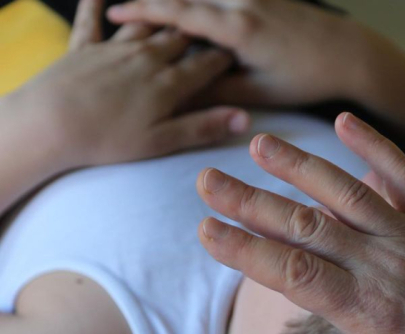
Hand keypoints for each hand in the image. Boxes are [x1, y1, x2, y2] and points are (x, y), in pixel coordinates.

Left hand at [11, 0, 249, 170]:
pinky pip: (90, 21)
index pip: (206, 63)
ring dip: (160, 15)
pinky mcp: (83, 49)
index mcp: (168, 83)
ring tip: (171, 9)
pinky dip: (94, 6)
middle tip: (209, 28)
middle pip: (179, 37)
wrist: (49, 124)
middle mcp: (145, 58)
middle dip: (197, 32)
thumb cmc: (108, 139)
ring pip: (145, 24)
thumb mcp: (163, 141)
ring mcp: (113, 49)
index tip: (237, 52)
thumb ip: (205, 126)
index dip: (224, 56)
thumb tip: (246, 119)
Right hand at [107, 0, 377, 106]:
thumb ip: (218, 90)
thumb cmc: (307, 77)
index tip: (116, 14)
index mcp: (238, 27)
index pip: (178, 11)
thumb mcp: (260, 93)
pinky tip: (197, 18)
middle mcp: (244, 1)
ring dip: (181, 3)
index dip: (142, 11)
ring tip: (159, 20)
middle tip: (128, 19)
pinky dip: (204, 2)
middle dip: (156, 3)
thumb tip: (183, 91)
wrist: (349, 54)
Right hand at [196, 112, 404, 333]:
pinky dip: (375, 146)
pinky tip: (345, 121)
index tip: (206, 230)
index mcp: (368, 309)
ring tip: (258, 143)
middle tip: (207, 181)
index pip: (294, 272)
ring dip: (300, 166)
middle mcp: (384, 264)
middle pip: (307, 225)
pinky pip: (403, 176)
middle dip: (251, 202)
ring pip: (346, 192)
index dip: (246, 250)